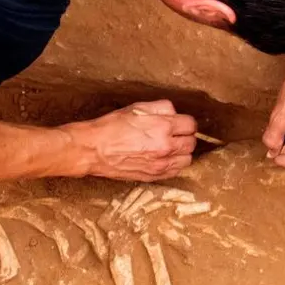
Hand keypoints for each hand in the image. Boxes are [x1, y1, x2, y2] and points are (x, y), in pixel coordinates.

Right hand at [63, 100, 196, 180]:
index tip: (180, 123)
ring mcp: (160, 164)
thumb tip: (174, 112)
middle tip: (174, 134)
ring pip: (187, 159)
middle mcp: (165, 147)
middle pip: (191, 143)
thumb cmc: (111, 127)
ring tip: (170, 147)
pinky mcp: (153, 176)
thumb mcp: (136, 108)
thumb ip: (160, 108)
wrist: (93, 150)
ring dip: (182, 152)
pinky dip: (174, 165)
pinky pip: (175, 172)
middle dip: (185, 136)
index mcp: (162, 127)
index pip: (190, 125)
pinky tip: (164, 158)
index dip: (185, 122)